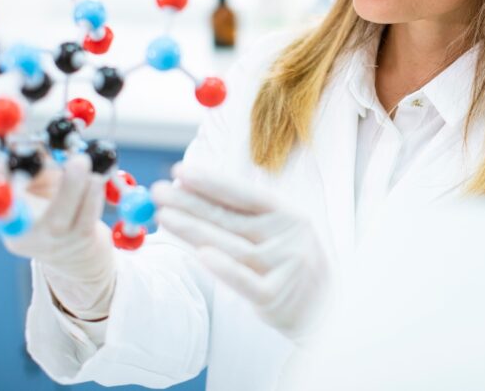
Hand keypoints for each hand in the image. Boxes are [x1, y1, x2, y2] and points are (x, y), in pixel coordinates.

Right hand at [0, 131, 115, 318]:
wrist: (79, 253)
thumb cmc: (54, 205)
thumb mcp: (37, 180)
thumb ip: (28, 156)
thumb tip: (16, 121)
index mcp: (4, 213)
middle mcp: (19, 231)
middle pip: (15, 208)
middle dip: (19, 178)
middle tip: (41, 149)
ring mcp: (49, 240)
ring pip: (59, 211)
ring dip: (74, 181)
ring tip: (82, 160)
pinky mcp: (78, 241)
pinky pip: (87, 213)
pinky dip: (94, 190)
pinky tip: (98, 177)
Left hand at [152, 163, 330, 340]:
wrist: (325, 311)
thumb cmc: (291, 265)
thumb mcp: (278, 234)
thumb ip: (244, 216)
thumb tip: (195, 192)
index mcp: (289, 215)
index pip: (245, 194)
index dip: (212, 182)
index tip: (180, 172)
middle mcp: (289, 237)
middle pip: (232, 218)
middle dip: (192, 203)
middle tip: (159, 193)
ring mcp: (284, 267)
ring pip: (231, 246)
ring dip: (194, 230)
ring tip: (164, 217)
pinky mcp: (276, 297)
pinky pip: (244, 281)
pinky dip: (224, 268)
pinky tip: (201, 255)